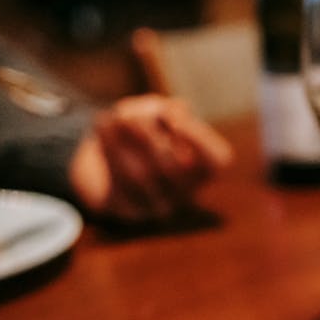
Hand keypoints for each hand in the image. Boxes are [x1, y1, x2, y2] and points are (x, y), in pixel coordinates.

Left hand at [68, 94, 232, 222]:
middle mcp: (187, 192)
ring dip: (123, 142)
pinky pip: (119, 183)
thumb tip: (170, 114)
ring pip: (142, 177)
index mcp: (203, 169)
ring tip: (111, 118)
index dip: (199, 139)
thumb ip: (165, 110)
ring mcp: (159, 205)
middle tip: (128, 117)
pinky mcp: (129, 210)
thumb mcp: (157, 112)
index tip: (174, 120)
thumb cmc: (146, 132)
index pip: (218, 161)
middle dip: (149, 136)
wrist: (115, 160)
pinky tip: (101, 125)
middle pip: (174, 168)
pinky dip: (108, 150)